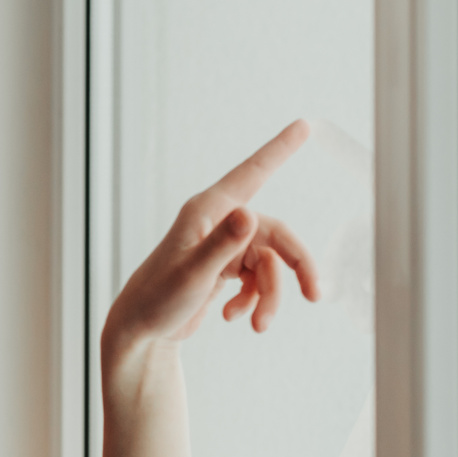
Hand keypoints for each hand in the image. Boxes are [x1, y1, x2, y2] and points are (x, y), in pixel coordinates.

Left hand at [104, 120, 321, 353]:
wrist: (141, 332)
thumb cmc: (157, 299)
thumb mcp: (192, 274)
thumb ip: (222, 245)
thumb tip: (250, 214)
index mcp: (209, 210)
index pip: (253, 172)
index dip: (280, 149)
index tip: (304, 125)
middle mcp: (220, 222)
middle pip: (276, 235)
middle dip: (297, 266)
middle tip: (316, 294)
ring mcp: (225, 246)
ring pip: (269, 264)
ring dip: (269, 297)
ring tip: (257, 326)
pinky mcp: (226, 268)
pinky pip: (258, 280)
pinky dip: (253, 301)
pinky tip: (233, 317)